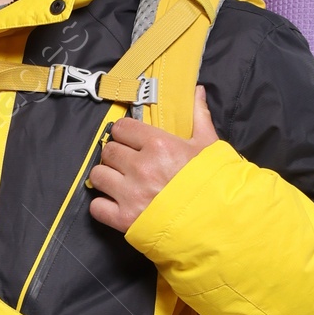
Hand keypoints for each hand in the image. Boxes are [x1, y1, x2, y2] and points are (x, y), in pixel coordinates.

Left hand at [86, 87, 217, 232]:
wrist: (216, 224)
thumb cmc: (212, 183)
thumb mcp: (209, 146)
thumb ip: (199, 116)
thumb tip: (198, 90)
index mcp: (158, 145)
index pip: (121, 128)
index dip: (125, 134)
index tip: (132, 141)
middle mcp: (140, 167)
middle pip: (108, 151)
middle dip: (116, 156)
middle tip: (128, 164)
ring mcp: (130, 194)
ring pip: (98, 176)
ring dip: (106, 178)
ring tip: (120, 183)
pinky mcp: (124, 219)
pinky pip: (97, 207)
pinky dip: (103, 206)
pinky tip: (116, 204)